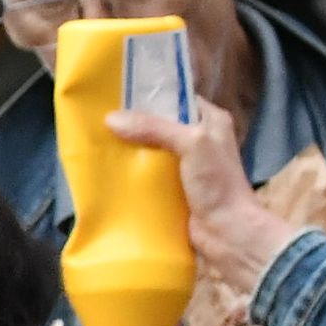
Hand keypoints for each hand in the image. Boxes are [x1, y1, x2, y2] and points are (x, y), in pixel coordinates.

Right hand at [106, 104, 304, 307]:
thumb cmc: (217, 182)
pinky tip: (111, 169)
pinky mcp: (174, 187)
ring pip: (152, 149)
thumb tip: (111, 119)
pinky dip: (133, 172)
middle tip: (103, 119)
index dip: (152, 95)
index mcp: (212, 120)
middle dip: (135, 123)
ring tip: (100, 141)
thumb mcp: (191, 143)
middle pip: (161, 124)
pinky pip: (149, 173)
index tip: (120, 94)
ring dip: (131, 149)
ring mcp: (186, 165)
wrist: (226, 231)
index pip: (178, 98)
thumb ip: (154, 128)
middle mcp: (200, 139)